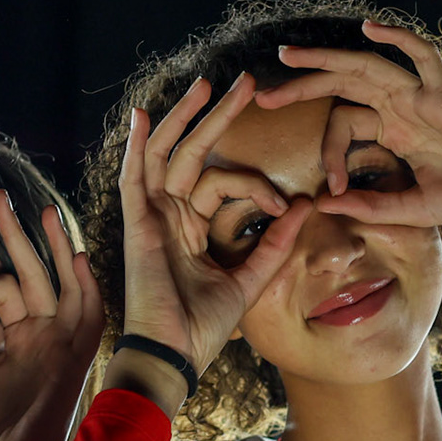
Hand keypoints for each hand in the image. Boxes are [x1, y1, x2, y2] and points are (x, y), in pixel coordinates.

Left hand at [0, 192, 103, 440]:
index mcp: (16, 337)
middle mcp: (42, 334)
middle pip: (32, 273)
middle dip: (17, 236)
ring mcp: (60, 342)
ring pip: (60, 283)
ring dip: (54, 248)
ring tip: (44, 212)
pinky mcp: (75, 356)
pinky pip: (86, 314)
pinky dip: (82, 286)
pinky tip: (73, 257)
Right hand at [119, 73, 313, 376]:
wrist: (175, 356)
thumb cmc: (203, 328)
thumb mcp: (250, 279)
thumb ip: (275, 244)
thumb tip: (308, 207)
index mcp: (191, 229)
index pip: (221, 183)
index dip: (256, 187)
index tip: (285, 206)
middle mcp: (169, 218)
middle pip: (191, 154)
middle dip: (217, 117)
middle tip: (245, 83)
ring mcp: (151, 220)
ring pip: (165, 155)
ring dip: (183, 118)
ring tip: (205, 84)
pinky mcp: (138, 227)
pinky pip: (134, 179)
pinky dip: (136, 147)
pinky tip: (143, 116)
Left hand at [255, 20, 441, 226]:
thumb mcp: (413, 209)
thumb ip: (370, 206)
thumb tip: (324, 207)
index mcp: (395, 132)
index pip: (345, 124)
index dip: (328, 153)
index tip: (328, 189)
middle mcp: (404, 108)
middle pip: (344, 84)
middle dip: (303, 85)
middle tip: (263, 92)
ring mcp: (423, 97)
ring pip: (367, 66)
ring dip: (327, 59)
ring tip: (288, 57)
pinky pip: (421, 56)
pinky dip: (397, 38)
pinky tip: (369, 27)